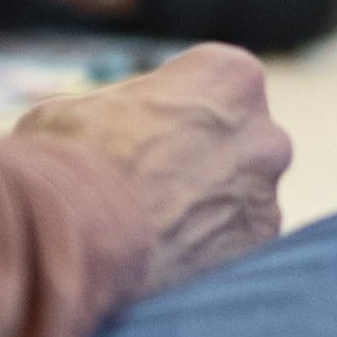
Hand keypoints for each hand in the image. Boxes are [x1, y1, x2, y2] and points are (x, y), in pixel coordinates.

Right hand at [16, 45, 292, 296]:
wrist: (72, 239)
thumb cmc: (69, 160)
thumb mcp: (79, 107)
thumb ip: (120, 111)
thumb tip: (111, 129)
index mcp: (230, 75)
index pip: (210, 86)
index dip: (170, 111)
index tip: (141, 133)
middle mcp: (265, 132)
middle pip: (234, 143)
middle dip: (199, 160)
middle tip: (147, 187)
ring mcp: (266, 197)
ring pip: (238, 198)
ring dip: (204, 210)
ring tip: (147, 231)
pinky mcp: (256, 253)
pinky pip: (234, 247)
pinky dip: (205, 254)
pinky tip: (161, 261)